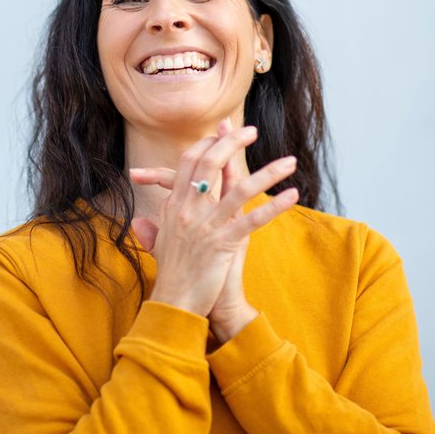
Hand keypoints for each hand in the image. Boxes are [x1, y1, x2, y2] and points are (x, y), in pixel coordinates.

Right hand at [129, 119, 299, 341]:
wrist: (174, 303)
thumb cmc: (171, 273)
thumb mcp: (160, 242)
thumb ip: (155, 225)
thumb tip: (142, 218)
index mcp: (174, 205)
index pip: (189, 162)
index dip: (207, 144)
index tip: (222, 133)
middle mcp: (188, 210)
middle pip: (211, 163)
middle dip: (232, 142)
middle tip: (252, 130)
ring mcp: (206, 225)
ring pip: (239, 188)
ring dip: (268, 172)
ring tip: (289, 161)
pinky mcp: (223, 244)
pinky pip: (254, 219)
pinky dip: (275, 206)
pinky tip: (292, 195)